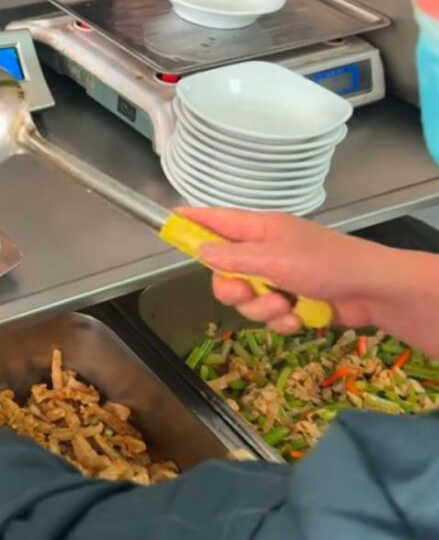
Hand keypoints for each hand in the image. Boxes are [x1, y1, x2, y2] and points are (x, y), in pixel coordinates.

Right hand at [183, 207, 438, 356]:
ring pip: (244, 299)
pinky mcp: (289, 301)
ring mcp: (275, 277)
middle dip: (233, 289)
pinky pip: (266, 315)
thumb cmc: (325, 263)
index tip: (167, 222)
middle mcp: (262, 251)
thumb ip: (234, 257)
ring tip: (284, 306)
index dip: (191, 221)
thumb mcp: (275, 257)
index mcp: (258, 229)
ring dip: (261, 309)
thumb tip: (201, 250)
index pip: (215, 220)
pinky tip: (298, 316)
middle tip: (248, 292)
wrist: (372, 291)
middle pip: (222, 272)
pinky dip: (281, 319)